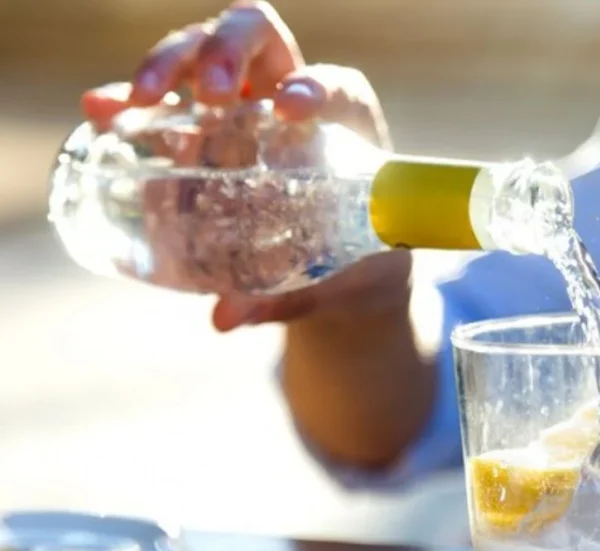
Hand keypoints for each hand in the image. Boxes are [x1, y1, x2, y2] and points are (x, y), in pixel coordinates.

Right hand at [79, 1, 405, 329]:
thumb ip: (285, 295)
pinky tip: (101, 108)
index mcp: (347, 122)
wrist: (344, 266)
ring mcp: (244, 104)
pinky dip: (131, 98)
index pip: (332, 83)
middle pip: (257, 39)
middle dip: (228, 53)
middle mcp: (293, 96)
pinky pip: (166, 100)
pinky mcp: (204, 124)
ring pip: (204, 52)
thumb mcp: (333, 279)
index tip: (291, 109)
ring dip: (170, 63)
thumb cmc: (355, 262)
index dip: (313, 86)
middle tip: (213, 97)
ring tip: (140, 99)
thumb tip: (224, 317)